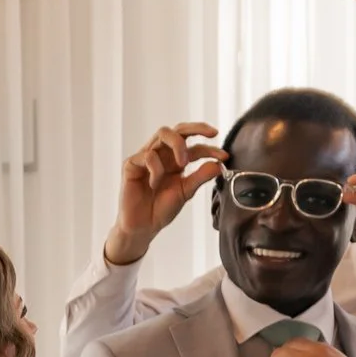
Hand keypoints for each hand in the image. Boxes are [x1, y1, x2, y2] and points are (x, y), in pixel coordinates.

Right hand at [106, 121, 226, 265]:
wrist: (142, 227)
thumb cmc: (161, 210)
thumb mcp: (186, 192)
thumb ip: (200, 177)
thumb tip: (219, 164)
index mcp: (175, 161)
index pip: (194, 146)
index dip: (210, 148)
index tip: (224, 156)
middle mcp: (161, 155)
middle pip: (178, 129)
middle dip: (196, 128)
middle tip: (211, 135)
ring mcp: (146, 157)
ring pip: (163, 133)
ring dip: (177, 145)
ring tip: (182, 164)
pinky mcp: (131, 164)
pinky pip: (148, 155)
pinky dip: (156, 168)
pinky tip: (154, 184)